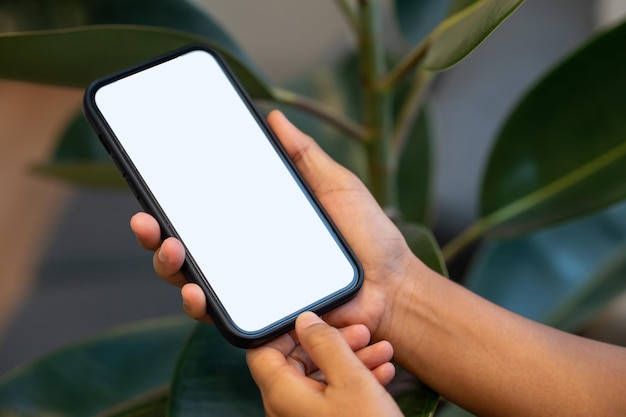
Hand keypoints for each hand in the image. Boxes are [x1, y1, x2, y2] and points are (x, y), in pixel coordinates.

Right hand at [130, 110, 424, 338]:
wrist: (394, 286)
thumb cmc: (368, 236)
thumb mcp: (334, 185)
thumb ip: (303, 155)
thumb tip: (272, 117)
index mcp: (257, 227)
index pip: (205, 215)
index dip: (173, 204)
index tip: (152, 187)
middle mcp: (246, 259)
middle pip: (187, 250)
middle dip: (156, 237)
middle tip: (147, 220)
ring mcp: (252, 291)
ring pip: (194, 283)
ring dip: (169, 268)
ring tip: (170, 249)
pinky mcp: (263, 320)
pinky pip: (223, 317)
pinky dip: (202, 305)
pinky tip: (196, 293)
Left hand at [247, 312, 401, 416]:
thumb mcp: (351, 379)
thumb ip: (325, 343)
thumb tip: (305, 320)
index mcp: (281, 394)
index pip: (263, 350)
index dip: (286, 329)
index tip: (313, 318)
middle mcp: (286, 408)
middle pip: (297, 361)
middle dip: (332, 342)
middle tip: (360, 332)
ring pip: (320, 378)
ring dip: (350, 359)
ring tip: (380, 350)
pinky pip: (331, 397)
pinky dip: (354, 381)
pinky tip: (381, 372)